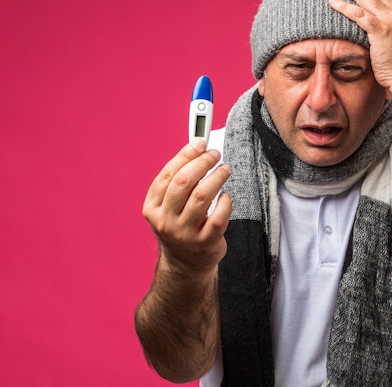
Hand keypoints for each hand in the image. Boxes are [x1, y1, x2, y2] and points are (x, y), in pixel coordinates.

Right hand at [142, 139, 232, 273]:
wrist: (186, 263)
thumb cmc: (180, 225)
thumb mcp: (169, 206)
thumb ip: (178, 181)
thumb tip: (196, 148)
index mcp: (152, 208)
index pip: (168, 175)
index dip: (185, 155)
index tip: (200, 142)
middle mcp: (165, 221)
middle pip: (184, 183)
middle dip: (202, 163)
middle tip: (215, 155)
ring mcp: (185, 233)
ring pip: (202, 196)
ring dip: (217, 177)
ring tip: (225, 169)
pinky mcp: (205, 242)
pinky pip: (219, 216)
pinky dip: (225, 201)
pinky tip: (226, 195)